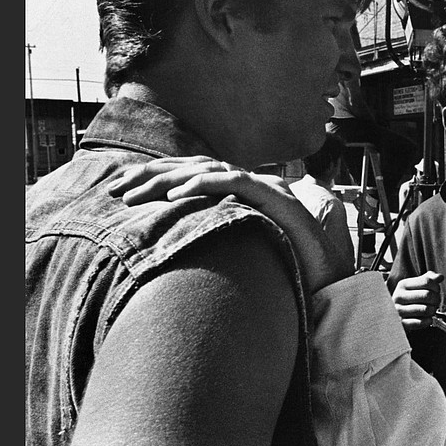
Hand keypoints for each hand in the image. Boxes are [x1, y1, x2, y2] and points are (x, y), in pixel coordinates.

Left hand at [108, 156, 353, 291]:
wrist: (329, 277)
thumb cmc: (288, 270)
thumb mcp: (240, 253)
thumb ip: (217, 241)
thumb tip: (178, 254)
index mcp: (241, 194)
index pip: (193, 177)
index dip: (156, 179)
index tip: (122, 192)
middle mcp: (251, 184)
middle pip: (193, 168)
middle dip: (152, 175)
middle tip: (116, 188)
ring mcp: (265, 188)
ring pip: (209, 171)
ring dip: (168, 180)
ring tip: (136, 192)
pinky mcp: (276, 198)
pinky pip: (235, 182)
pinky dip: (204, 183)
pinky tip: (176, 194)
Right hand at [390, 271, 443, 330]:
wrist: (395, 313)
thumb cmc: (410, 297)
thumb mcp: (417, 285)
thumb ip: (429, 279)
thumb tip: (440, 277)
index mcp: (403, 284)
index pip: (427, 281)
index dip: (436, 286)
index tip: (436, 290)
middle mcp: (399, 296)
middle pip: (427, 295)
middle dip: (436, 299)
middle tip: (435, 301)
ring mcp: (399, 310)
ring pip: (426, 309)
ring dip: (433, 310)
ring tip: (431, 309)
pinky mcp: (402, 323)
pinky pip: (420, 322)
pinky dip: (428, 321)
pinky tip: (428, 318)